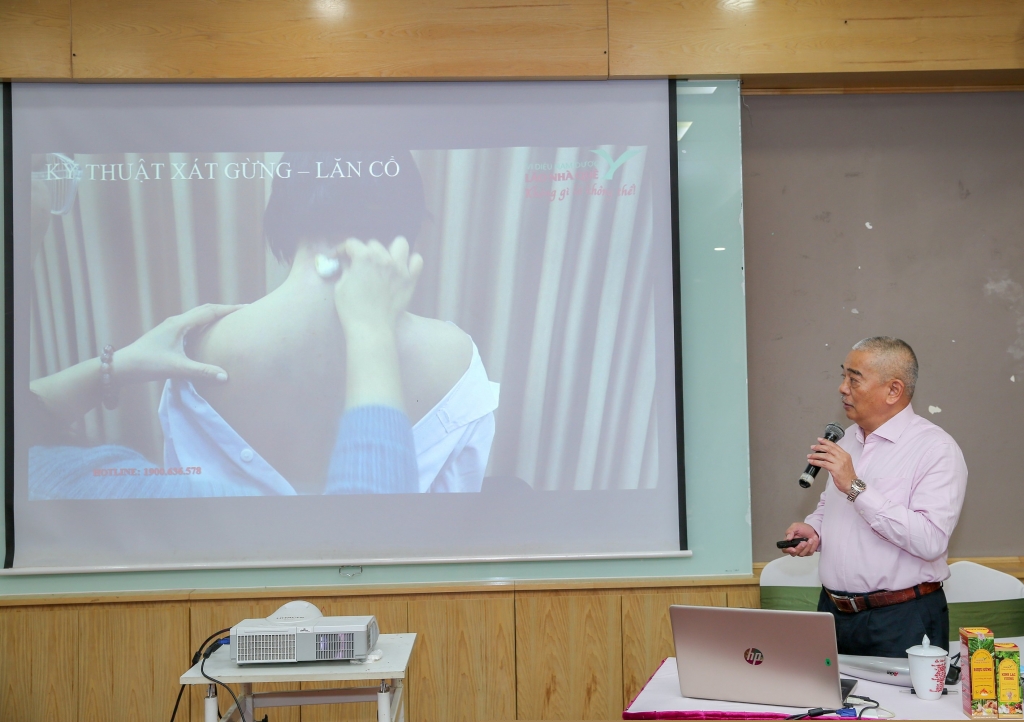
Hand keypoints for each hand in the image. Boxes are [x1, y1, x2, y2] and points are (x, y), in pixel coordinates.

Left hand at [115, 303, 243, 384]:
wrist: (123, 366)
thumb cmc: (148, 365)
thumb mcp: (177, 368)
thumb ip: (202, 371)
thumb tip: (225, 376)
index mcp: (180, 324)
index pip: (210, 312)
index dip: (229, 309)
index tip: (246, 308)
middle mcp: (176, 321)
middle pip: (205, 310)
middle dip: (224, 309)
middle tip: (242, 312)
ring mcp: (171, 327)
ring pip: (197, 316)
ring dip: (214, 315)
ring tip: (229, 320)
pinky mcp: (168, 334)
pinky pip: (192, 324)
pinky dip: (205, 324)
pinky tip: (208, 333)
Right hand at [332, 236, 423, 335]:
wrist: (371, 328)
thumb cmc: (352, 310)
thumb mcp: (341, 286)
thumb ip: (346, 269)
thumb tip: (349, 263)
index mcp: (364, 258)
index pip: (352, 243)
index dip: (343, 249)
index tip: (340, 257)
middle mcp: (384, 258)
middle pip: (374, 244)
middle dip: (365, 252)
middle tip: (361, 266)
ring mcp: (400, 268)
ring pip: (400, 244)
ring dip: (391, 250)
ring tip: (385, 262)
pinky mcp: (410, 279)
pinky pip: (417, 261)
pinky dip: (410, 262)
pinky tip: (402, 269)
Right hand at [782, 522, 819, 556]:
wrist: (813, 530)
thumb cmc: (803, 528)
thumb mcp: (795, 526)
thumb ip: (790, 531)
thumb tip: (787, 538)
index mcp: (789, 542)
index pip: (785, 549)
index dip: (788, 550)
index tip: (793, 549)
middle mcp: (794, 548)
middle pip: (794, 553)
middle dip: (799, 548)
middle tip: (804, 542)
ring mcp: (801, 551)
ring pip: (802, 554)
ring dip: (807, 547)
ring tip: (811, 539)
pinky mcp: (808, 553)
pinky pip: (809, 553)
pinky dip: (812, 546)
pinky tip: (813, 541)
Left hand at [808, 437, 856, 493]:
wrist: (852, 484)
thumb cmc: (847, 476)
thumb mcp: (844, 463)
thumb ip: (837, 458)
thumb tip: (826, 455)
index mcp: (845, 455)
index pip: (834, 445)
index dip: (826, 442)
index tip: (819, 440)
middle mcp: (843, 457)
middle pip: (829, 449)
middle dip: (819, 447)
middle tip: (812, 447)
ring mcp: (839, 463)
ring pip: (825, 455)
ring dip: (815, 455)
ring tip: (810, 456)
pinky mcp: (835, 469)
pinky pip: (823, 463)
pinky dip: (816, 462)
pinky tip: (811, 462)